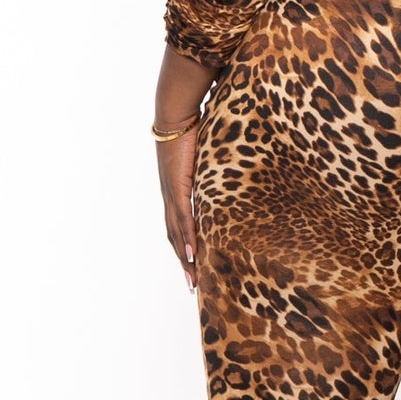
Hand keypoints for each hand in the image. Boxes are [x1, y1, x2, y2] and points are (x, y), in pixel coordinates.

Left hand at [156, 124, 198, 291]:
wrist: (176, 114)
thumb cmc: (192, 127)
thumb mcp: (205, 155)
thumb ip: (213, 168)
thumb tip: (231, 170)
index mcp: (175, 190)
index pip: (178, 226)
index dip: (184, 247)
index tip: (192, 267)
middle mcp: (169, 196)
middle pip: (175, 237)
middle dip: (183, 262)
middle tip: (192, 285)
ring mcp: (171, 193)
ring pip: (177, 233)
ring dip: (185, 258)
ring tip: (193, 279)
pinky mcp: (177, 187)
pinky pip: (183, 219)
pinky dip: (188, 239)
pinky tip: (193, 255)